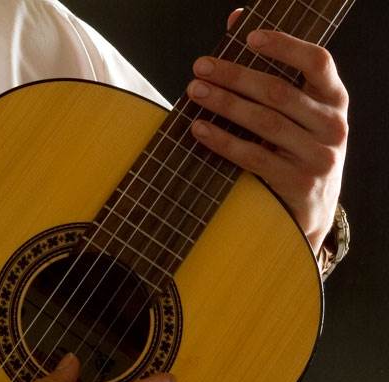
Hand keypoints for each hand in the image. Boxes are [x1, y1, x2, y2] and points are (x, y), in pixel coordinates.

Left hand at [187, 9, 348, 252]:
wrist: (310, 212)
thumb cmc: (295, 151)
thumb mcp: (296, 114)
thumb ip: (272, 70)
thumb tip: (236, 20)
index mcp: (335, 100)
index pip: (317, 61)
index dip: (284, 45)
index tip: (248, 37)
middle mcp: (333, 125)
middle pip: (278, 92)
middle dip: (234, 76)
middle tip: (200, 68)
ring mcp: (318, 156)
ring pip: (264, 122)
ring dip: (224, 104)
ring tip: (194, 92)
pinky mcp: (298, 183)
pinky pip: (253, 156)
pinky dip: (222, 141)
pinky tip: (199, 129)